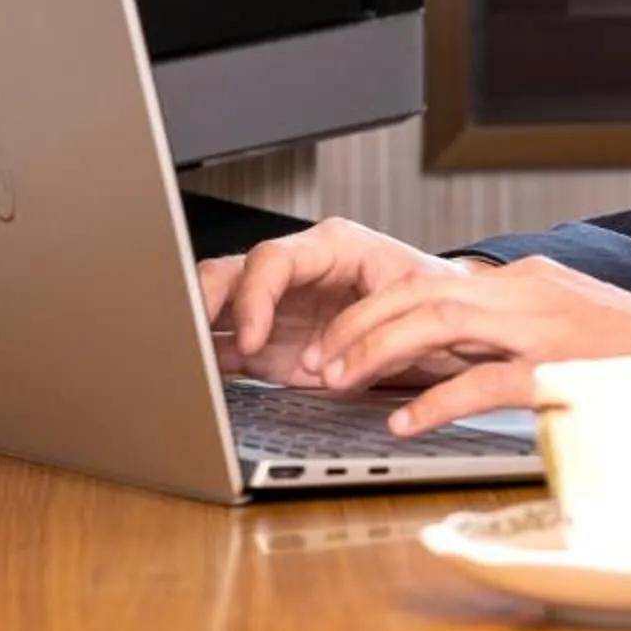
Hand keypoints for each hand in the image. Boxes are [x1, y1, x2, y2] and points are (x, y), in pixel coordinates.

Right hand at [196, 218, 484, 387]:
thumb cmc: (438, 300)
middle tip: (190, 344)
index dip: (255, 297)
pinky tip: (195, 382)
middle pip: (230, 274)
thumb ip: (373, 325)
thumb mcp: (419, 303)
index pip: (274, 259)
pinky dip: (208, 364)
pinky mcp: (271, 345)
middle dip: (202, 305)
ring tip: (182, 364)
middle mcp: (296, 274)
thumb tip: (327, 361)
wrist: (448, 329)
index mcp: (332, 248)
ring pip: (218, 308)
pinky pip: (227, 348)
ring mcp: (279, 310)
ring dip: (197, 334)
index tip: (256, 339)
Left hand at [302, 252, 630, 438]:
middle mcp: (536, 290)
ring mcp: (551, 326)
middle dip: (360, 323)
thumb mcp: (578, 346)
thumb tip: (469, 371)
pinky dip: (434, 399)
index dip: (377, 309)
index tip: (339, 340)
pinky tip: (403, 420)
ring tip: (338, 380)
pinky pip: (484, 378)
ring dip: (378, 349)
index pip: (435, 280)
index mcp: (536, 282)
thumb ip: (524, 348)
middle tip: (319, 360)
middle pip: (421, 290)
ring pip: (439, 319)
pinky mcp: (567, 369)